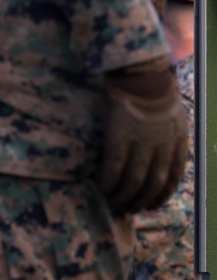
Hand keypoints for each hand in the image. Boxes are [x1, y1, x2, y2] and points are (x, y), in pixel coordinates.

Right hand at [98, 60, 187, 214]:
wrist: (138, 70)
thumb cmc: (153, 90)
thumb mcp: (174, 114)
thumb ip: (170, 138)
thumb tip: (159, 164)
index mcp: (177, 138)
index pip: (172, 177)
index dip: (161, 196)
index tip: (151, 205)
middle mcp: (162, 143)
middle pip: (152, 184)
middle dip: (141, 201)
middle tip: (129, 208)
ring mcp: (141, 141)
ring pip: (134, 182)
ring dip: (123, 197)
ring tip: (115, 203)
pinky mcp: (120, 138)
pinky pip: (114, 170)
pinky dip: (109, 184)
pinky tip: (103, 189)